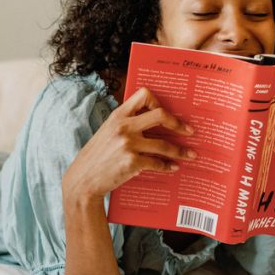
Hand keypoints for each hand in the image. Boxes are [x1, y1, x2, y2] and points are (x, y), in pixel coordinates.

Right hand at [63, 85, 195, 203]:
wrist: (83, 179)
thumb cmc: (97, 156)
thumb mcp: (107, 132)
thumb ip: (126, 124)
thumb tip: (153, 123)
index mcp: (118, 115)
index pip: (144, 95)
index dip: (158, 102)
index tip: (165, 112)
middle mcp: (124, 127)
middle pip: (160, 116)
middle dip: (179, 124)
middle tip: (190, 131)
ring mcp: (128, 144)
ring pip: (164, 144)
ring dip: (180, 151)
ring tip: (190, 155)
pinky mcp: (132, 163)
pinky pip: (157, 163)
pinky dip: (167, 166)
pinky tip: (173, 167)